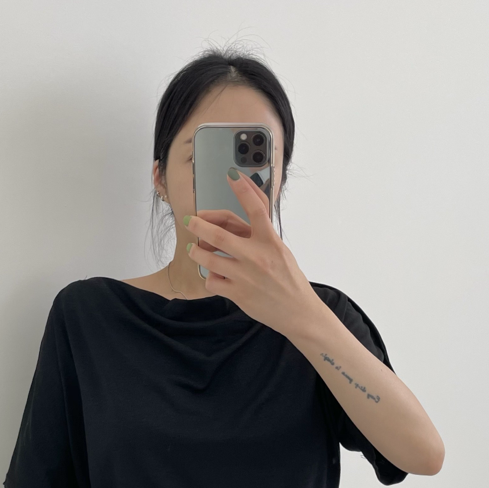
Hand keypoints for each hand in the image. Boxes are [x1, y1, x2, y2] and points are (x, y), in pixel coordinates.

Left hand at [185, 168, 321, 336]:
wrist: (298, 311)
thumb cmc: (289, 280)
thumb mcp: (280, 251)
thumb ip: (259, 236)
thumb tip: (234, 223)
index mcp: (271, 242)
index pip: (255, 208)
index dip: (242, 189)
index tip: (231, 175)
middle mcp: (257, 256)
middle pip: (218, 235)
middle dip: (199, 225)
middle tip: (190, 220)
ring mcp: (245, 276)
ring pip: (209, 259)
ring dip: (197, 252)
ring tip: (194, 249)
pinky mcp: (238, 294)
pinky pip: (212, 282)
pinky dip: (210, 278)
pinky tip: (214, 276)